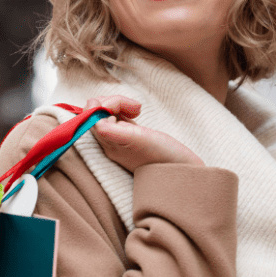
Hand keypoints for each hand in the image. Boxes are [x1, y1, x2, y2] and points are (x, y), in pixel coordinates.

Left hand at [87, 95, 204, 172]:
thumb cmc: (164, 156)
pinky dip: (124, 112)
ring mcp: (120, 142)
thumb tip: (92, 121)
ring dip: (120, 105)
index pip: (91, 116)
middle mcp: (110, 145)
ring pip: (107, 115)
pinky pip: (118, 121)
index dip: (105, 104)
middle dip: (114, 102)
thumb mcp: (137, 139)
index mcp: (108, 144)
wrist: (184, 173)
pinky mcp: (131, 140)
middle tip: (136, 107)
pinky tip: (137, 114)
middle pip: (97, 114)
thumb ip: (111, 131)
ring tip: (137, 109)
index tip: (124, 105)